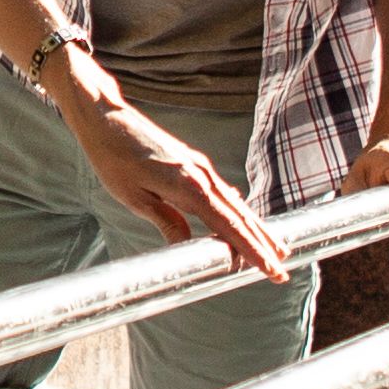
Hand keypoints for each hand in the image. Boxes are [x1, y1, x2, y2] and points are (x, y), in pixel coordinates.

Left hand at [59, 72, 289, 282]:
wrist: (107, 118)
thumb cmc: (114, 159)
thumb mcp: (135, 198)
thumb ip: (166, 221)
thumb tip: (186, 247)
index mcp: (190, 187)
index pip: (230, 227)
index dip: (253, 251)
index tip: (272, 270)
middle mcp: (203, 176)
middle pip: (241, 216)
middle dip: (263, 244)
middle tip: (282, 268)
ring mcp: (200, 168)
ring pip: (236, 204)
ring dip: (256, 228)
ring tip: (275, 248)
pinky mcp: (193, 164)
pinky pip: (223, 193)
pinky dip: (238, 211)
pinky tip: (244, 220)